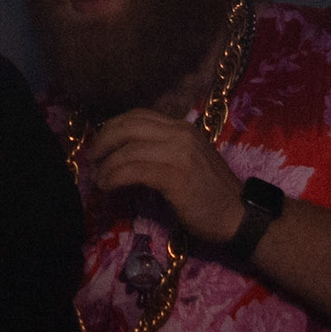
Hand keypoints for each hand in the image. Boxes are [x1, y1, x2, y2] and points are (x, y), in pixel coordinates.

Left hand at [88, 108, 244, 241]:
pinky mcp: (175, 176)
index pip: (138, 115)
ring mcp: (178, 154)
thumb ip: (162, 150)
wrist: (239, 216)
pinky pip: (133, 170)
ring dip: (106, 165)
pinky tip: (107, 186)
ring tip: (98, 179)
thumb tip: (125, 154)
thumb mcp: (188, 160)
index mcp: (182, 128)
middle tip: (92, 158)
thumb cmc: (211, 194)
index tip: (100, 143)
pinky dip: (114, 177)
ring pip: (128, 149)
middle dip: (103, 141)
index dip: (112, 126)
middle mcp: (180, 134)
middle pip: (128, 127)